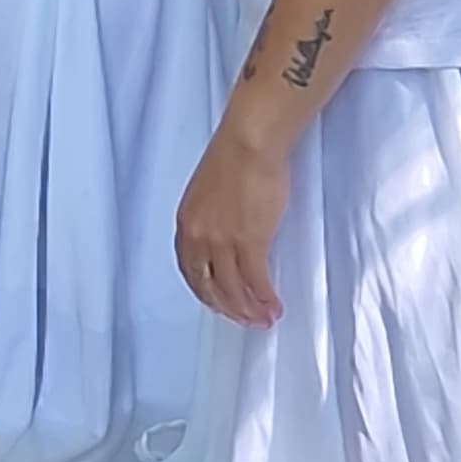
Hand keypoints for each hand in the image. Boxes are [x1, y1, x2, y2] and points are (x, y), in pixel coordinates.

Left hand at [175, 117, 288, 328]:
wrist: (249, 141)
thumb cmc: (235, 155)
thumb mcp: (208, 191)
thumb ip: (211, 218)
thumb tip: (225, 236)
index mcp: (186, 223)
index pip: (190, 271)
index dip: (206, 292)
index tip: (220, 302)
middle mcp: (199, 238)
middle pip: (209, 287)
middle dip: (228, 308)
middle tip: (244, 319)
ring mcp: (222, 242)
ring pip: (233, 291)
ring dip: (249, 311)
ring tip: (264, 319)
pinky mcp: (249, 243)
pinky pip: (256, 283)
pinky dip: (265, 300)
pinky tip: (274, 306)